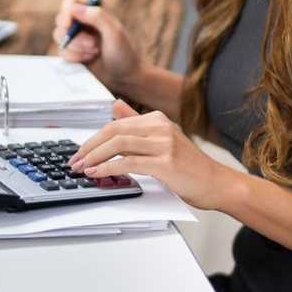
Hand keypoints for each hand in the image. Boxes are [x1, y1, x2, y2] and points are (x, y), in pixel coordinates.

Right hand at [53, 0, 141, 94]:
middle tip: (91, 44)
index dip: (66, 11)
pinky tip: (88, 60)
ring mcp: (76, 38)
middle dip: (74, 36)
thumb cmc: (125, 54)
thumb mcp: (115, 32)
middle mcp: (83, 22)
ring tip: (94, 52)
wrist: (125, 78)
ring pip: (59, 37)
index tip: (68, 24)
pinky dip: (74, 57)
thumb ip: (97, 16)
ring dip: (76, 48)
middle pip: (61, 20)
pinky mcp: (72, 52)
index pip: (71, 1)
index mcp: (94, 11)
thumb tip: (74, 8)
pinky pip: (62, 52)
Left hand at [68, 101, 238, 211]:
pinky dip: (108, 167)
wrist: (217, 184)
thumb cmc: (189, 167)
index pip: (115, 124)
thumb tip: (114, 107)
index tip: (79, 153)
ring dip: (94, 157)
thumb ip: (137, 124)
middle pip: (114, 130)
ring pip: (119, 144)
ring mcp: (164, 143)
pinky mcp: (166, 163)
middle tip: (74, 161)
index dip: (93, 139)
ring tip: (81, 168)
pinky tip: (97, 173)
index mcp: (157, 119)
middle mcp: (160, 127)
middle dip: (89, 147)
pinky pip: (129, 162)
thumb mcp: (162, 140)